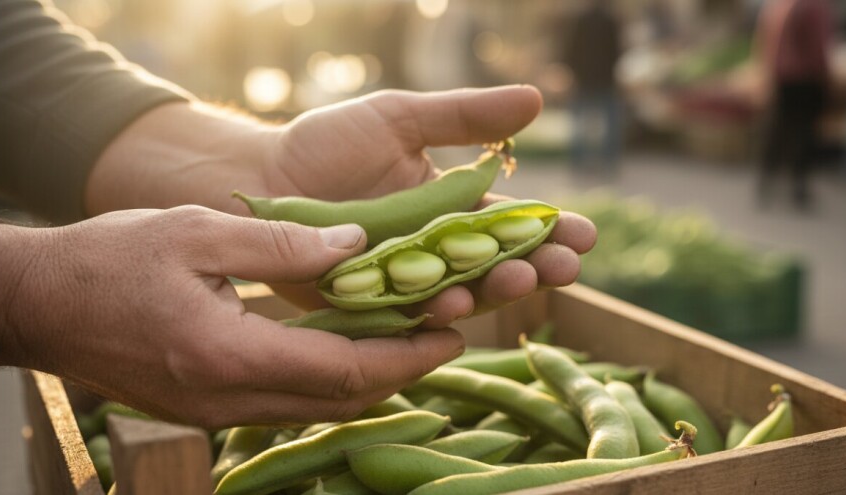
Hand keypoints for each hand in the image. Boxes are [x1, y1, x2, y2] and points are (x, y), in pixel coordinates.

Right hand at [0, 207, 463, 427]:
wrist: (41, 304)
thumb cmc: (108, 259)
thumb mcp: (197, 232)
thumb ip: (281, 242)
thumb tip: (357, 243)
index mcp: (227, 354)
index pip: (343, 370)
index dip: (406, 356)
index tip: (451, 334)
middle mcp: (226, 399)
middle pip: (338, 400)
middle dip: (400, 372)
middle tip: (446, 337)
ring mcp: (214, 413)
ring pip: (315, 406)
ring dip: (369, 378)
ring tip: (410, 340)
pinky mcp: (206, 409)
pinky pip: (285, 402)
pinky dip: (328, 379)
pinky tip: (348, 349)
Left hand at [86, 85, 596, 327]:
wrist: (262, 179)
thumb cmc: (326, 145)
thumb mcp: (399, 119)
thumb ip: (463, 116)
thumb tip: (537, 98)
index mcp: (452, 207)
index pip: (511, 222)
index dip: (550, 230)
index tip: (584, 234)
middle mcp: (437, 250)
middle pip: (498, 265)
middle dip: (535, 268)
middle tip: (563, 268)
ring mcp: (407, 282)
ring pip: (463, 295)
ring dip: (493, 291)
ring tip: (515, 280)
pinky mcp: (374, 306)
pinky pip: (410, 316)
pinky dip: (434, 313)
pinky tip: (455, 305)